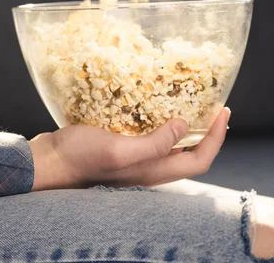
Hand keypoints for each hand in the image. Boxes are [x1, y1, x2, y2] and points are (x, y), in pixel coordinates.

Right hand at [29, 107, 229, 190]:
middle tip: (215, 107)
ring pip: (173, 146)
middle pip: (191, 155)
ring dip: (188, 127)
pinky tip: (156, 105)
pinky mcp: (123, 147)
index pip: (199, 160)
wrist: (49, 162)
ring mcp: (136, 159)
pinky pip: (153, 137)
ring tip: (192, 104)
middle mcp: (149, 168)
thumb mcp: (118, 150)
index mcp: (152, 171)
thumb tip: (184, 126)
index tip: (224, 111)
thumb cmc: (80, 158)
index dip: (216, 138)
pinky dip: (163, 123)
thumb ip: (152, 144)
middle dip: (208, 132)